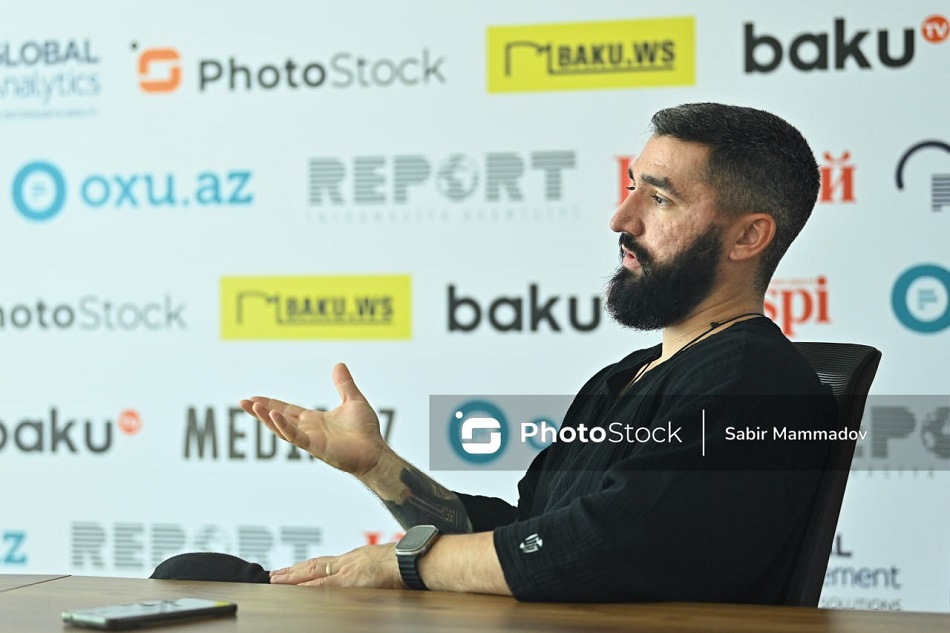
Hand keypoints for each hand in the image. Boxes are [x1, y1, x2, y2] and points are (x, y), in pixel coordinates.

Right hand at [241, 363, 386, 476]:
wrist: (376, 452)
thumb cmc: (366, 432)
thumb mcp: (353, 400)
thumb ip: (344, 384)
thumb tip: (339, 365)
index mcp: (314, 420)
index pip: (287, 410)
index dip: (271, 404)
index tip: (254, 398)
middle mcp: (308, 430)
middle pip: (278, 419)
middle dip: (261, 411)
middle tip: (242, 402)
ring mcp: (310, 440)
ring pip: (282, 428)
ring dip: (267, 418)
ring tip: (252, 406)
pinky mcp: (316, 448)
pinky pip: (296, 437)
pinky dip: (284, 427)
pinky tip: (274, 416)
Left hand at [269, 543, 403, 588]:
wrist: (411, 559)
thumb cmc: (404, 562)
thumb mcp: (382, 563)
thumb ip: (370, 569)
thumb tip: (369, 576)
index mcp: (354, 559)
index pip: (325, 563)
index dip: (307, 567)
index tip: (293, 570)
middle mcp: (347, 562)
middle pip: (314, 565)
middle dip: (294, 571)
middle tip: (274, 575)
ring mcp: (347, 570)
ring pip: (314, 573)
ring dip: (294, 577)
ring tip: (276, 580)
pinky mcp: (350, 580)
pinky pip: (324, 585)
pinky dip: (309, 586)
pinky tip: (297, 589)